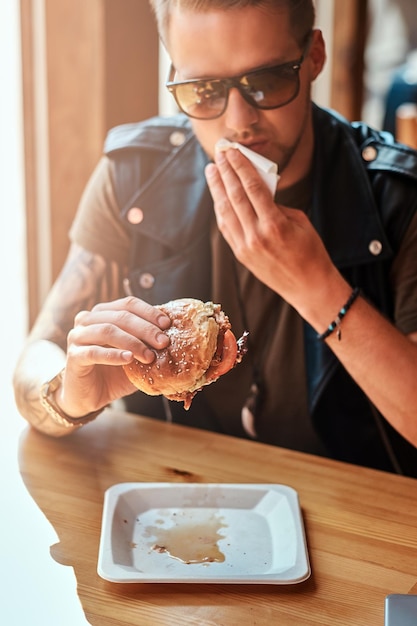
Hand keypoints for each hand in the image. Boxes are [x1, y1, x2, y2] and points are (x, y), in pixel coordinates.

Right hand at [57, 297, 170, 416]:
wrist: (88, 396)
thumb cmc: (113, 373)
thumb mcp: (135, 356)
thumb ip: (149, 345)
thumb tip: (177, 337)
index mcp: (103, 313)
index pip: (128, 304)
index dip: (149, 312)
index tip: (167, 324)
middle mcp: (88, 320)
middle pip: (121, 316)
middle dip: (146, 329)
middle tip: (163, 342)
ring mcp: (77, 336)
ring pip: (107, 331)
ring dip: (132, 342)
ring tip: (149, 356)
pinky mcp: (73, 356)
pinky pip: (94, 352)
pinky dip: (114, 355)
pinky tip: (129, 360)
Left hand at [205, 147, 343, 316]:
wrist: (309, 286)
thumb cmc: (310, 251)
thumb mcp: (299, 222)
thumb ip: (276, 206)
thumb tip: (257, 192)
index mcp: (274, 224)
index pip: (251, 188)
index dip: (240, 167)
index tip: (232, 151)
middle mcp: (256, 236)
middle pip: (234, 197)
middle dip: (225, 172)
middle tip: (218, 154)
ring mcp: (245, 247)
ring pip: (225, 212)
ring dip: (217, 189)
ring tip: (212, 171)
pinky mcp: (241, 255)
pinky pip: (226, 227)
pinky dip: (221, 209)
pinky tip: (219, 196)